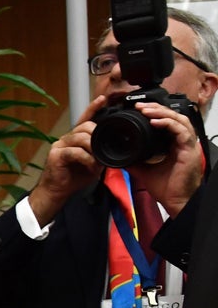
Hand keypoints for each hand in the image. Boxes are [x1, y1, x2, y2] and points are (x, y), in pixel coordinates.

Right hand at [27, 96, 108, 225]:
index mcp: (75, 138)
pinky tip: (90, 165)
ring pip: (81, 137)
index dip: (93, 108)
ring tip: (97, 160)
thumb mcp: (93, 164)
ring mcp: (59, 145)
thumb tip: (115, 148)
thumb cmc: (74, 177)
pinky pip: (75, 151)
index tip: (103, 99)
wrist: (57, 191)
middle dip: (98, 135)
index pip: (84, 119)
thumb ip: (101, 153)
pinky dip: (86, 158)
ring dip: (93, 148)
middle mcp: (66, 138)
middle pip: (85, 127)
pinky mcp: (56, 155)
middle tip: (104, 148)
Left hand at [124, 100, 205, 216]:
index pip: (167, 121)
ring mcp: (187, 144)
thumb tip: (119, 155)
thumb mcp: (144, 170)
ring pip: (178, 119)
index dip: (154, 113)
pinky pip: (181, 131)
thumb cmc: (166, 188)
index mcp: (174, 144)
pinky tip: (155, 122)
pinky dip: (168, 124)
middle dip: (156, 108)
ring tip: (146, 110)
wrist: (175, 201)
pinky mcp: (189, 149)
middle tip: (139, 106)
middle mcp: (182, 141)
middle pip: (173, 116)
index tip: (138, 110)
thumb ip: (134, 160)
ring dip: (161, 113)